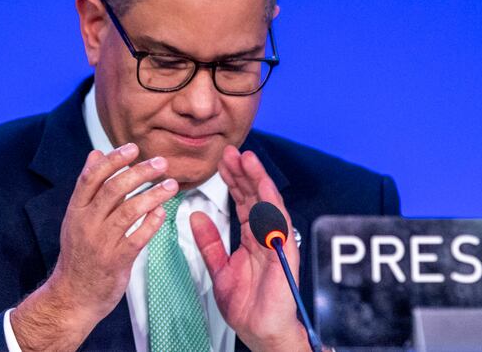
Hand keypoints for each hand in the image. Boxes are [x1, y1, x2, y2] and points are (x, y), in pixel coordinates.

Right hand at [12, 143, 177, 350]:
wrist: (72, 296)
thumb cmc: (79, 253)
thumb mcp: (76, 218)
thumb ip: (88, 187)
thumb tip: (95, 153)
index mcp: (76, 210)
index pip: (92, 177)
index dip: (113, 160)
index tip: (134, 148)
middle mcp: (86, 223)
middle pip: (114, 189)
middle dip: (140, 172)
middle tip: (161, 163)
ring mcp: (101, 242)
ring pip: (129, 210)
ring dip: (153, 195)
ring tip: (171, 185)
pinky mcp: (116, 261)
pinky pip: (137, 237)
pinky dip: (151, 223)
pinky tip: (162, 212)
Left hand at [191, 145, 309, 351]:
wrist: (260, 330)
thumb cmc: (246, 306)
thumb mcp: (218, 268)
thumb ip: (209, 241)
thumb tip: (196, 216)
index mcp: (251, 238)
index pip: (242, 201)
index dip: (233, 180)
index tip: (222, 161)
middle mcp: (266, 235)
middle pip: (255, 196)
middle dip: (243, 172)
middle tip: (230, 151)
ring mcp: (277, 241)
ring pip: (268, 202)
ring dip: (258, 179)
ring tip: (246, 158)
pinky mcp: (285, 250)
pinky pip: (279, 222)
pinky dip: (271, 202)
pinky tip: (262, 185)